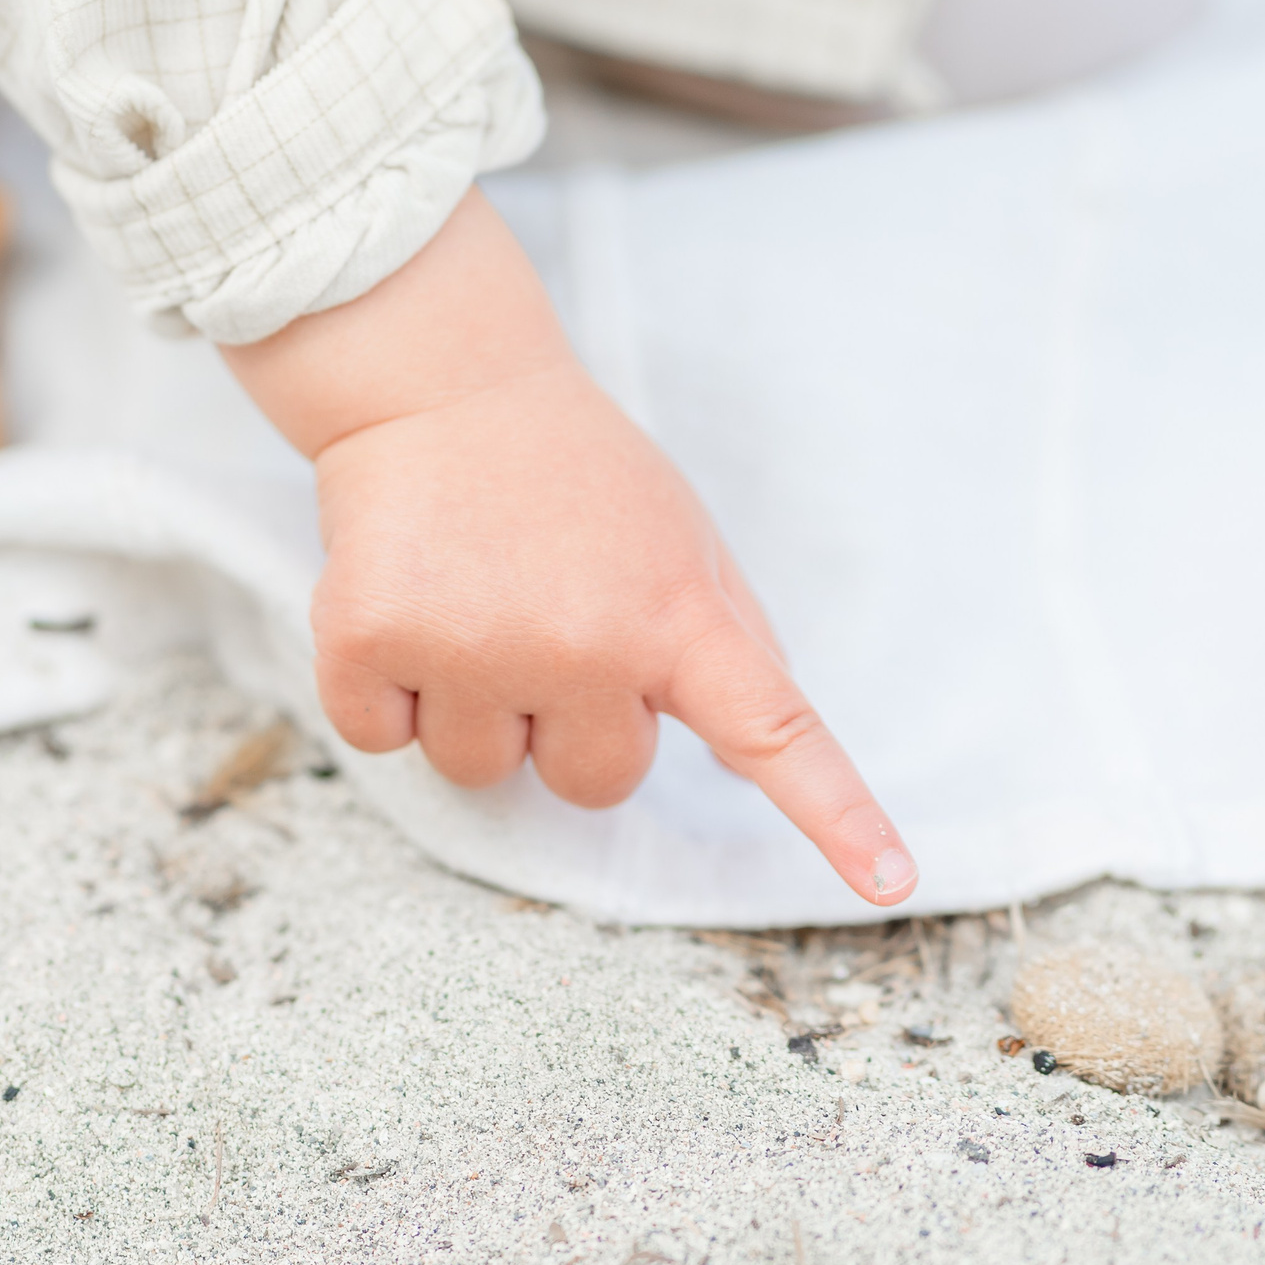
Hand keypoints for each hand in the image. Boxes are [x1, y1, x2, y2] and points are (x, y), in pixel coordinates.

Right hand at [220, 191, 916, 906]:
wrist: (438, 384)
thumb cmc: (571, 473)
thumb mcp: (680, 538)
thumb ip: (727, 642)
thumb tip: (751, 755)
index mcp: (676, 612)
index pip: (773, 730)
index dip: (835, 814)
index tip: (892, 880)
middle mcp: (584, 641)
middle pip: (593, 784)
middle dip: (566, 724)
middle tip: (540, 621)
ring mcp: (475, 645)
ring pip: (481, 771)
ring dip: (470, 709)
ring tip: (467, 604)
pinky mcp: (371, 640)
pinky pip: (381, 737)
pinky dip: (382, 690)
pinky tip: (403, 606)